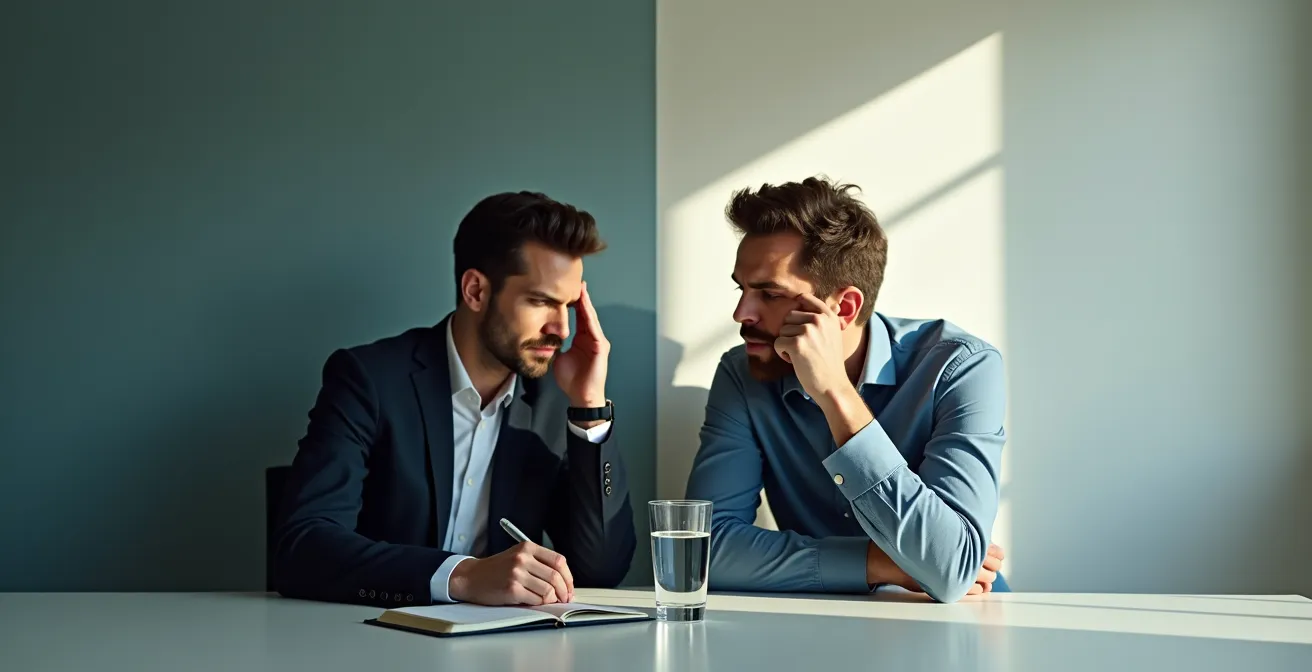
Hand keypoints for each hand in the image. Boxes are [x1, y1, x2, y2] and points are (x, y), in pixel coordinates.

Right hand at [448, 541, 574, 604]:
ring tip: (550, 602)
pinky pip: (536, 599)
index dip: (568, 577)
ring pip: (548, 590)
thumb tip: (563, 581)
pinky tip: (536, 603)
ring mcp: (517, 574)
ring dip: (552, 599)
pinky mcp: (511, 589)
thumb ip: (538, 563)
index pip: (558, 561)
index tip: (569, 587)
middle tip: (565, 599)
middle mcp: (522, 558)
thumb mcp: (518, 557)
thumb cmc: (496, 570)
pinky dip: (540, 603)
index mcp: (527, 547)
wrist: (471, 577)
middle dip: (564, 591)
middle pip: (555, 576)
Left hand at [553, 281, 609, 414]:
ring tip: (581, 288)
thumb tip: (543, 336)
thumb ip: (554, 345)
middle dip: (581, 297)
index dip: (573, 303)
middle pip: (586, 313)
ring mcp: (597, 341)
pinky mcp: (600, 347)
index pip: (578, 316)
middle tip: (576, 281)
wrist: (581, 396)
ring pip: (591, 317)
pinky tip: (585, 305)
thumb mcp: (559, 357)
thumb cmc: (572, 380)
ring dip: (586, 303)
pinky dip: (589, 316)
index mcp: (582, 339)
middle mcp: (591, 337)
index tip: (566, 289)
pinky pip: (593, 328)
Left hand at [773, 293, 848, 400]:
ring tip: (801, 355)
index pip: (805, 298)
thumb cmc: (829, 362)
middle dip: (791, 332)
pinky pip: (778, 343)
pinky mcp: (797, 344)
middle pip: (789, 316)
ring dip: (787, 343)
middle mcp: (819, 320)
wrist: (832, 385)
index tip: (798, 320)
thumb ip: (825, 318)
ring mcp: (808, 331)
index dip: (797, 308)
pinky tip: (795, 361)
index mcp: (829, 316)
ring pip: (782, 330)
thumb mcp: (833, 334)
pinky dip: (782, 353)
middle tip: (803, 347)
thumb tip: (824, 302)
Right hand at [867, 542, 1005, 594]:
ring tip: (983, 578)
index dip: (997, 553)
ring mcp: (957, 571)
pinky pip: (974, 591)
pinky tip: (975, 587)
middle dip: (992, 567)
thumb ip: (956, 536)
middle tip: (990, 567)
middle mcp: (961, 554)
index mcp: (960, 538)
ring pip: (986, 579)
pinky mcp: (950, 587)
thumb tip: (980, 544)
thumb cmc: (912, 545)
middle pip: (991, 565)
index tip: (997, 555)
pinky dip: (977, 589)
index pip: (991, 549)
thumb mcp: (936, 533)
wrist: (890, 559)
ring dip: (987, 579)